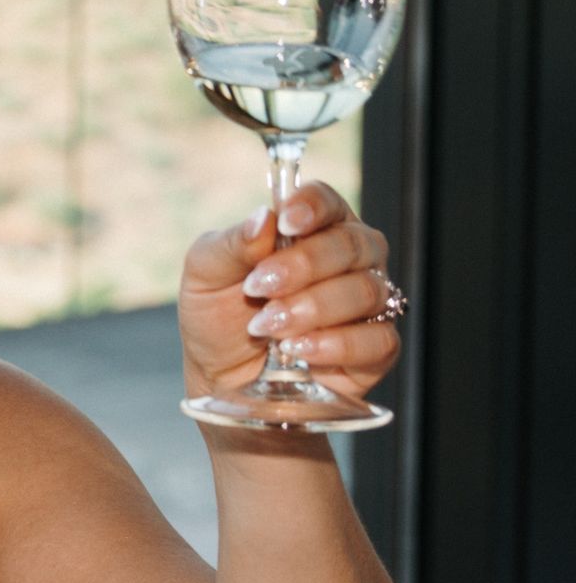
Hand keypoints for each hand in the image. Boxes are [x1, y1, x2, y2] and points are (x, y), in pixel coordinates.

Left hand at [179, 179, 399, 407]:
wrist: (221, 379)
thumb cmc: (218, 319)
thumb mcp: (205, 276)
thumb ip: (230, 245)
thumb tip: (263, 218)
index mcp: (311, 231)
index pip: (327, 202)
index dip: (312, 206)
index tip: (286, 223)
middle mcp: (348, 262)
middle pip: (352, 244)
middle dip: (304, 265)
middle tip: (260, 287)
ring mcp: (367, 304)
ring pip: (366, 291)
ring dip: (312, 308)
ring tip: (268, 325)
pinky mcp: (374, 349)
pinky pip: (377, 339)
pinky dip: (335, 344)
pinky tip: (299, 350)